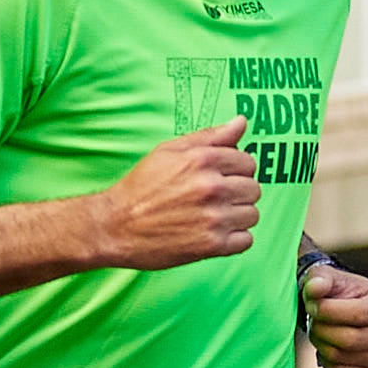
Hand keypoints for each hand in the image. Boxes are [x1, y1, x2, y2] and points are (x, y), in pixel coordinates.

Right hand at [95, 120, 261, 270]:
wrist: (115, 226)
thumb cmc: (140, 187)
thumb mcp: (169, 151)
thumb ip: (209, 136)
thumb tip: (241, 122)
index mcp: (204, 160)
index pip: (248, 162)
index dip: (236, 171)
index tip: (220, 179)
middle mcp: (212, 187)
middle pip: (253, 189)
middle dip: (238, 194)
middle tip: (214, 200)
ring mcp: (214, 217)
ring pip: (252, 215)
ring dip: (237, 217)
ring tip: (213, 217)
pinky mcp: (211, 245)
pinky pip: (246, 240)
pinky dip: (234, 239)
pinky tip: (214, 234)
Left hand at [302, 261, 367, 367]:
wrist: (338, 309)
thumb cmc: (336, 291)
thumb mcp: (326, 276)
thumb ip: (319, 278)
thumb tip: (315, 288)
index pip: (362, 313)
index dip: (330, 311)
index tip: (312, 305)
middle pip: (353, 339)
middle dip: (323, 330)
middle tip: (312, 321)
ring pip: (344, 356)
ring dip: (322, 344)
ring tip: (319, 331)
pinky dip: (326, 361)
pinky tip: (326, 347)